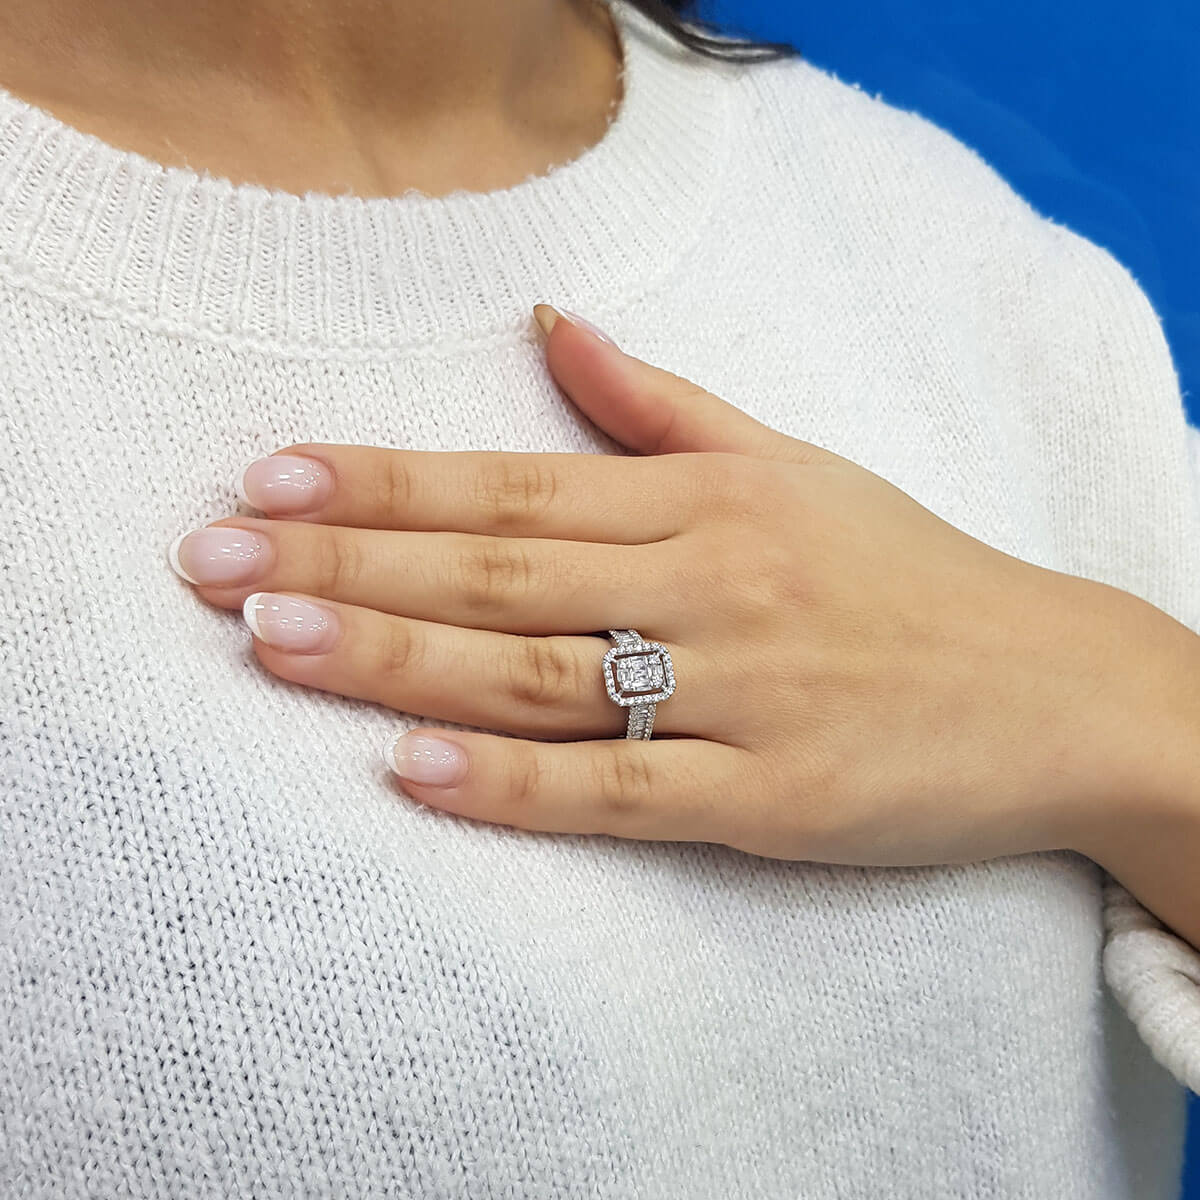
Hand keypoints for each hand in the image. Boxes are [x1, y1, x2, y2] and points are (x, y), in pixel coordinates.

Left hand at [168, 305, 1131, 864]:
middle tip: (213, 562)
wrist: (1058, 688)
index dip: (383, 481)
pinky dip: (513, 785)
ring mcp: (739, 693)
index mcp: (706, 501)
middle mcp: (709, 585)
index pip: (512, 485)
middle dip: (347, 565)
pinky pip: (619, 791)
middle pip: (497, 574)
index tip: (267, 478)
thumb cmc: (910, 575)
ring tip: (272, 643)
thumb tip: (552, 320)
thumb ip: (660, 402)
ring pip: (536, 675)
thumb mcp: (792, 465)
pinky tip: (412, 774)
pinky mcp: (771, 797)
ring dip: (396, 660)